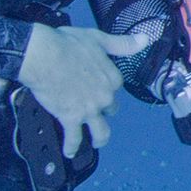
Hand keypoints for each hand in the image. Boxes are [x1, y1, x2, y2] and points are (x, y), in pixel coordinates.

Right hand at [18, 23, 151, 156]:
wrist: (44, 56)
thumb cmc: (67, 44)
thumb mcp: (99, 39)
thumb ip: (123, 44)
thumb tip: (145, 39)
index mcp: (111, 77)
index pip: (115, 87)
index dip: (106, 87)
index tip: (98, 87)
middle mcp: (104, 96)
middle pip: (110, 109)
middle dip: (104, 110)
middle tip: (96, 113)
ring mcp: (89, 110)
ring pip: (101, 131)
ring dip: (100, 139)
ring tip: (97, 142)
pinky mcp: (71, 118)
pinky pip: (74, 138)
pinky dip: (72, 146)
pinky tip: (70, 151)